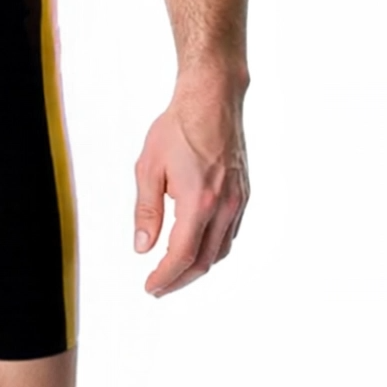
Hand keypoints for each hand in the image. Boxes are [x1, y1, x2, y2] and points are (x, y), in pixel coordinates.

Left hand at [133, 72, 248, 297]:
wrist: (212, 99)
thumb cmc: (177, 127)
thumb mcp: (148, 167)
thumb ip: (146, 210)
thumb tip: (142, 247)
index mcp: (199, 201)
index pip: (182, 255)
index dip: (165, 277)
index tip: (150, 287)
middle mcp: (224, 206)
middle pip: (204, 261)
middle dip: (180, 279)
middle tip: (158, 287)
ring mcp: (238, 201)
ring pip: (220, 250)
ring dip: (197, 267)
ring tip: (174, 271)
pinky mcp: (244, 194)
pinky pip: (230, 233)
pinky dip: (212, 248)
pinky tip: (196, 245)